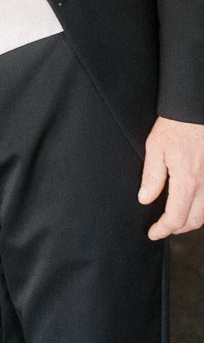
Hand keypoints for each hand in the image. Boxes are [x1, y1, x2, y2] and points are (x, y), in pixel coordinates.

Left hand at [138, 115, 203, 238]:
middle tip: (162, 227)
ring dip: (191, 220)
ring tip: (175, 219)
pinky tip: (191, 204)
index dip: (163, 229)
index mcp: (187, 180)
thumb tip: (145, 199)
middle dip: (177, 228)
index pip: (176, 217)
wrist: (196, 110)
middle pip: (195, 221)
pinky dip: (202, 209)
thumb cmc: (176, 124)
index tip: (153, 232)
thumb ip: (152, 176)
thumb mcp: (155, 147)